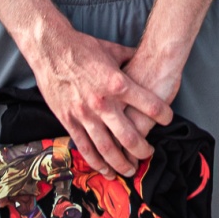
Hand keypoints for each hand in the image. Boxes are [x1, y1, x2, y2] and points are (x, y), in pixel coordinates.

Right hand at [24, 24, 172, 177]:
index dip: (163, 115)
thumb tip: (146, 57)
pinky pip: (85, 146)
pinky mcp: (69, 120)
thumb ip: (131, 59)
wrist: (50, 48)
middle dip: (142, 149)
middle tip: (149, 153)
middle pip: (129, 136)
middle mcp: (103, 102)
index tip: (167, 120)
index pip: (149, 105)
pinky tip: (105, 169)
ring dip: (120, 163)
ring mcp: (84, 114)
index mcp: (118, 83)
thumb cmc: (82, 47)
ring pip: (107, 148)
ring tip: (130, 170)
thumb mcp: (112, 50)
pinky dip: (96, 161)